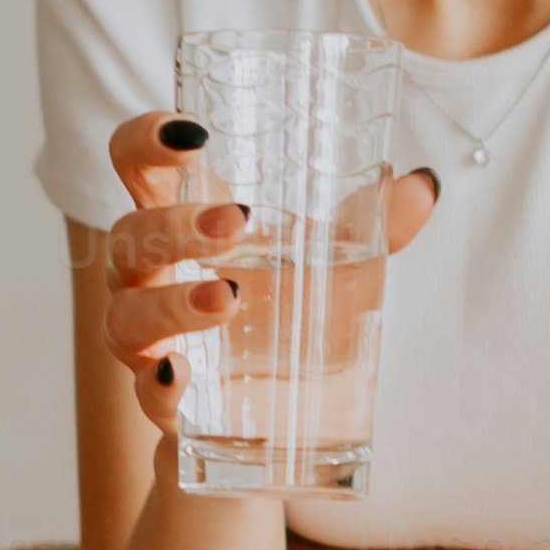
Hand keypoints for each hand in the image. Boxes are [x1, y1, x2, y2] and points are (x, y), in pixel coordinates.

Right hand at [93, 107, 439, 442]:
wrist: (275, 416)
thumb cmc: (287, 311)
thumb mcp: (332, 262)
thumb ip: (373, 224)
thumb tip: (424, 187)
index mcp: (179, 224)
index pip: (135, 164)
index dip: (146, 140)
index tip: (193, 133)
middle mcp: (148, 280)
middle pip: (127, 239)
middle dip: (172, 227)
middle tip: (236, 224)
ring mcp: (149, 343)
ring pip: (124, 316)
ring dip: (171, 303)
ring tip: (228, 298)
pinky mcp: (166, 404)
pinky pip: (146, 395)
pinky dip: (159, 386)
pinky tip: (181, 376)